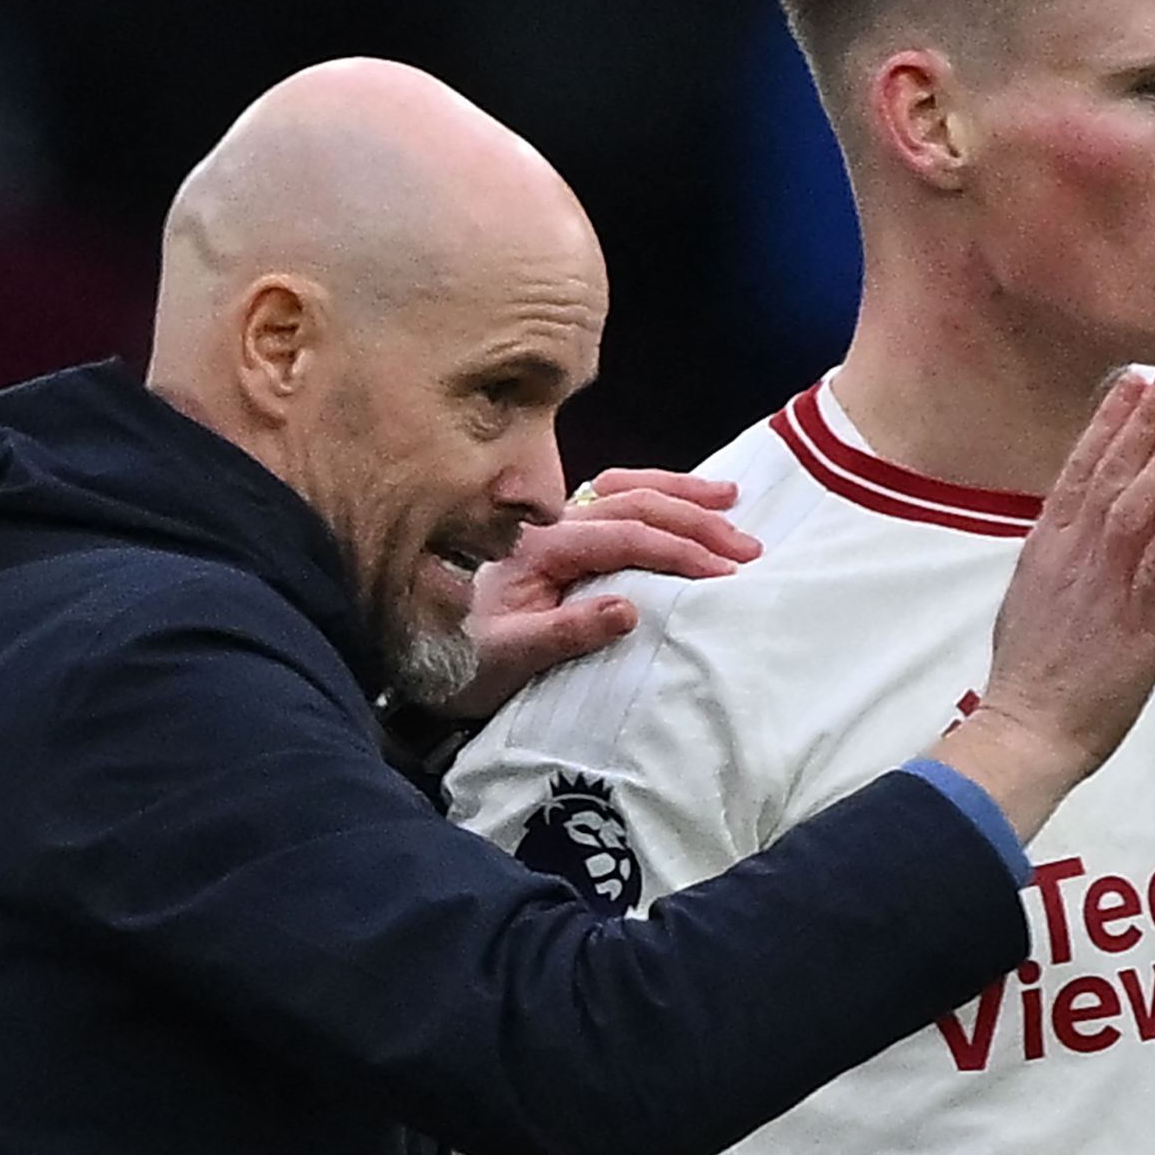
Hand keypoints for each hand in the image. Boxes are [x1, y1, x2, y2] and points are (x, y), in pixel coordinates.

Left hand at [446, 470, 761, 717]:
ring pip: (623, 492)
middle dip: (694, 520)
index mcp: (538, 548)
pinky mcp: (554, 540)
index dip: (678, 551)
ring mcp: (550, 528)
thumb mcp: (507, 659)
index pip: (624, 537)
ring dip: (679, 495)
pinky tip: (679, 504)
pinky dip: (652, 497)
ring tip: (730, 500)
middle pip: (632, 504)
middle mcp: (546, 526)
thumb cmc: (458, 662)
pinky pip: (610, 503)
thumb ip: (565, 633)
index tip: (724, 572)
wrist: (408, 657)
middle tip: (746, 545)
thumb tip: (629, 609)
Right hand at [936, 367, 1154, 838]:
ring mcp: (1102, 582)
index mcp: (1046, 546)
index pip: (1079, 468)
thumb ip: (1060, 557)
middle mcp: (1072, 553)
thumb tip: (1078, 528)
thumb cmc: (1029, 673)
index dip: (1107, 422)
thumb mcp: (1031, 596)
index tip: (1129, 383)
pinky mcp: (1133, 618)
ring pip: (1136, 503)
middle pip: (1111, 472)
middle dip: (1143, 419)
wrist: (1027, 726)